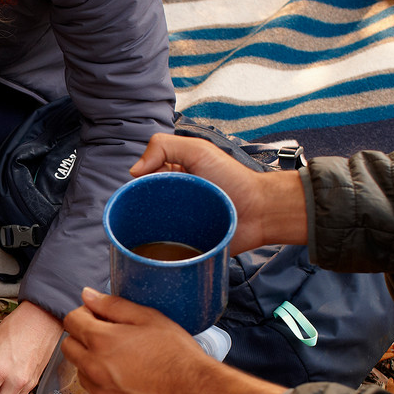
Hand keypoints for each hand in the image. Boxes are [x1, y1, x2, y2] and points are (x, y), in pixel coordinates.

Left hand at [62, 288, 281, 393]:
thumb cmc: (178, 354)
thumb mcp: (149, 318)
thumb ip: (113, 305)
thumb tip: (87, 295)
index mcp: (101, 341)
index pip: (71, 321)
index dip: (85, 315)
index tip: (99, 318)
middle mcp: (94, 370)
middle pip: (70, 348)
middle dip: (84, 339)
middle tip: (111, 340)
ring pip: (83, 374)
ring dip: (95, 366)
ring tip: (125, 364)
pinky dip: (107, 391)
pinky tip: (129, 386)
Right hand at [129, 134, 307, 251]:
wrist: (259, 212)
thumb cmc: (234, 179)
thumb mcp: (198, 150)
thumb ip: (164, 146)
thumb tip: (134, 171)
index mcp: (173, 175)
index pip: (142, 178)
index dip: (139, 182)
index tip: (146, 186)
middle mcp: (173, 198)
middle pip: (143, 203)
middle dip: (143, 206)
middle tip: (156, 208)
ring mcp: (177, 222)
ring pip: (149, 227)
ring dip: (150, 228)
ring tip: (160, 226)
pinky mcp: (184, 244)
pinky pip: (163, 247)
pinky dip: (160, 246)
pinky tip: (163, 244)